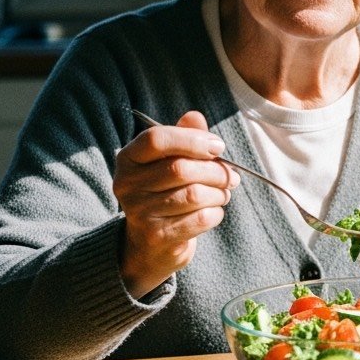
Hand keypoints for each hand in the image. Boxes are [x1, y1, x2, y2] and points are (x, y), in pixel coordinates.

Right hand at [114, 111, 236, 298]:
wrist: (150, 243)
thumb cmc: (165, 192)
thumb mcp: (169, 160)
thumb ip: (183, 137)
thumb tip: (195, 116)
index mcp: (128, 158)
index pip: (157, 139)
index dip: (193, 140)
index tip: (218, 147)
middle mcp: (127, 184)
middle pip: (181, 169)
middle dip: (216, 171)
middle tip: (232, 177)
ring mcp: (139, 212)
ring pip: (194, 195)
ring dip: (219, 193)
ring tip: (224, 193)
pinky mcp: (156, 236)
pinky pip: (200, 218)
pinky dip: (216, 213)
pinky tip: (213, 211)